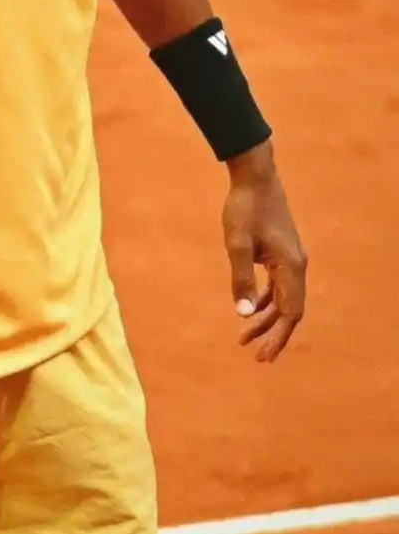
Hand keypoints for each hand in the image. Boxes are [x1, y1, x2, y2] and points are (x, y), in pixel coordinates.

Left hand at [222, 140, 307, 362]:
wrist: (254, 177)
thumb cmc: (244, 208)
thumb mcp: (236, 244)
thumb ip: (239, 278)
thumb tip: (241, 314)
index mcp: (291, 266)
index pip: (290, 312)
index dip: (278, 337)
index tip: (264, 356)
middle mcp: (297, 265)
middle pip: (289, 310)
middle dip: (273, 334)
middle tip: (256, 357)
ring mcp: (291, 259)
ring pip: (283, 298)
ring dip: (266, 318)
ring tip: (244, 337)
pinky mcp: (282, 252)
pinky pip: (278, 285)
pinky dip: (265, 299)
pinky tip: (248, 308)